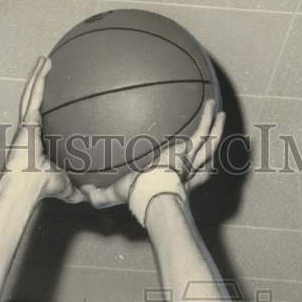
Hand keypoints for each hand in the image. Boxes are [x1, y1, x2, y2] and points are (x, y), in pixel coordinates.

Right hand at [2, 56, 82, 203]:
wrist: (27, 186)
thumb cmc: (43, 187)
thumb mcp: (67, 186)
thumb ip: (78, 188)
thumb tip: (93, 196)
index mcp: (40, 142)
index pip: (46, 122)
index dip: (49, 110)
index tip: (57, 99)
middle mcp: (32, 129)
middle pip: (36, 102)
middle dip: (41, 86)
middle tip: (49, 70)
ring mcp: (27, 123)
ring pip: (32, 94)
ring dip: (38, 75)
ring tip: (45, 59)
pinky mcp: (26, 119)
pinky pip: (33, 93)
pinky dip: (38, 77)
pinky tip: (44, 63)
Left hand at [78, 98, 225, 210]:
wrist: (150, 191)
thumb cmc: (134, 197)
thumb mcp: (112, 196)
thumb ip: (98, 195)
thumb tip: (81, 194)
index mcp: (169, 183)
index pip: (186, 179)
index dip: (192, 175)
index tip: (191, 169)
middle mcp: (184, 172)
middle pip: (203, 160)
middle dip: (209, 148)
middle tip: (211, 137)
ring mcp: (189, 160)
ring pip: (209, 144)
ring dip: (216, 129)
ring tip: (219, 115)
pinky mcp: (190, 149)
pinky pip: (204, 131)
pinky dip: (209, 119)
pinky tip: (211, 104)